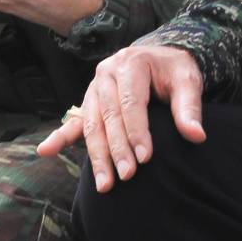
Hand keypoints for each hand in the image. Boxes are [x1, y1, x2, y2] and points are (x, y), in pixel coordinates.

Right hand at [37, 44, 204, 191]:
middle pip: (109, 116)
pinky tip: (45, 151)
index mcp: (131, 63)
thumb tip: (196, 136)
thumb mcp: (187, 80)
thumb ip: (189, 107)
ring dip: (97, 155)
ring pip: (92, 124)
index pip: (131, 103)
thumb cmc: (174, 70)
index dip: (137, 131)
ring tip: (105, 183)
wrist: (160, 57)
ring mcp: (94, 87)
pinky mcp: (89, 101)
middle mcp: (107, 73)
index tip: (145, 158)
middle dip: (116, 148)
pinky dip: (60, 137)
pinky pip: (73, 121)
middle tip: (127, 176)